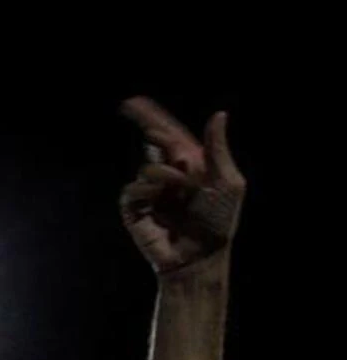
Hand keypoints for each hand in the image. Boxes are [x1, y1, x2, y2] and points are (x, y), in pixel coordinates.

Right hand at [119, 97, 244, 273]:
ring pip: (148, 168)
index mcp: (193, 166)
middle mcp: (170, 176)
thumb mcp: (228, 183)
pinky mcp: (134, 209)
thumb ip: (217, 149)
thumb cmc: (219, 223)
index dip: (152, 118)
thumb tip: (218, 115)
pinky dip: (146, 192)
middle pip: (152, 142)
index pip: (171, 136)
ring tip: (182, 189)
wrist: (199, 257)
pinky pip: (133, 189)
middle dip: (145, 123)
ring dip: (165, 175)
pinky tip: (158, 199)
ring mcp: (151, 193)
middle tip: (130, 106)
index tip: (133, 103)